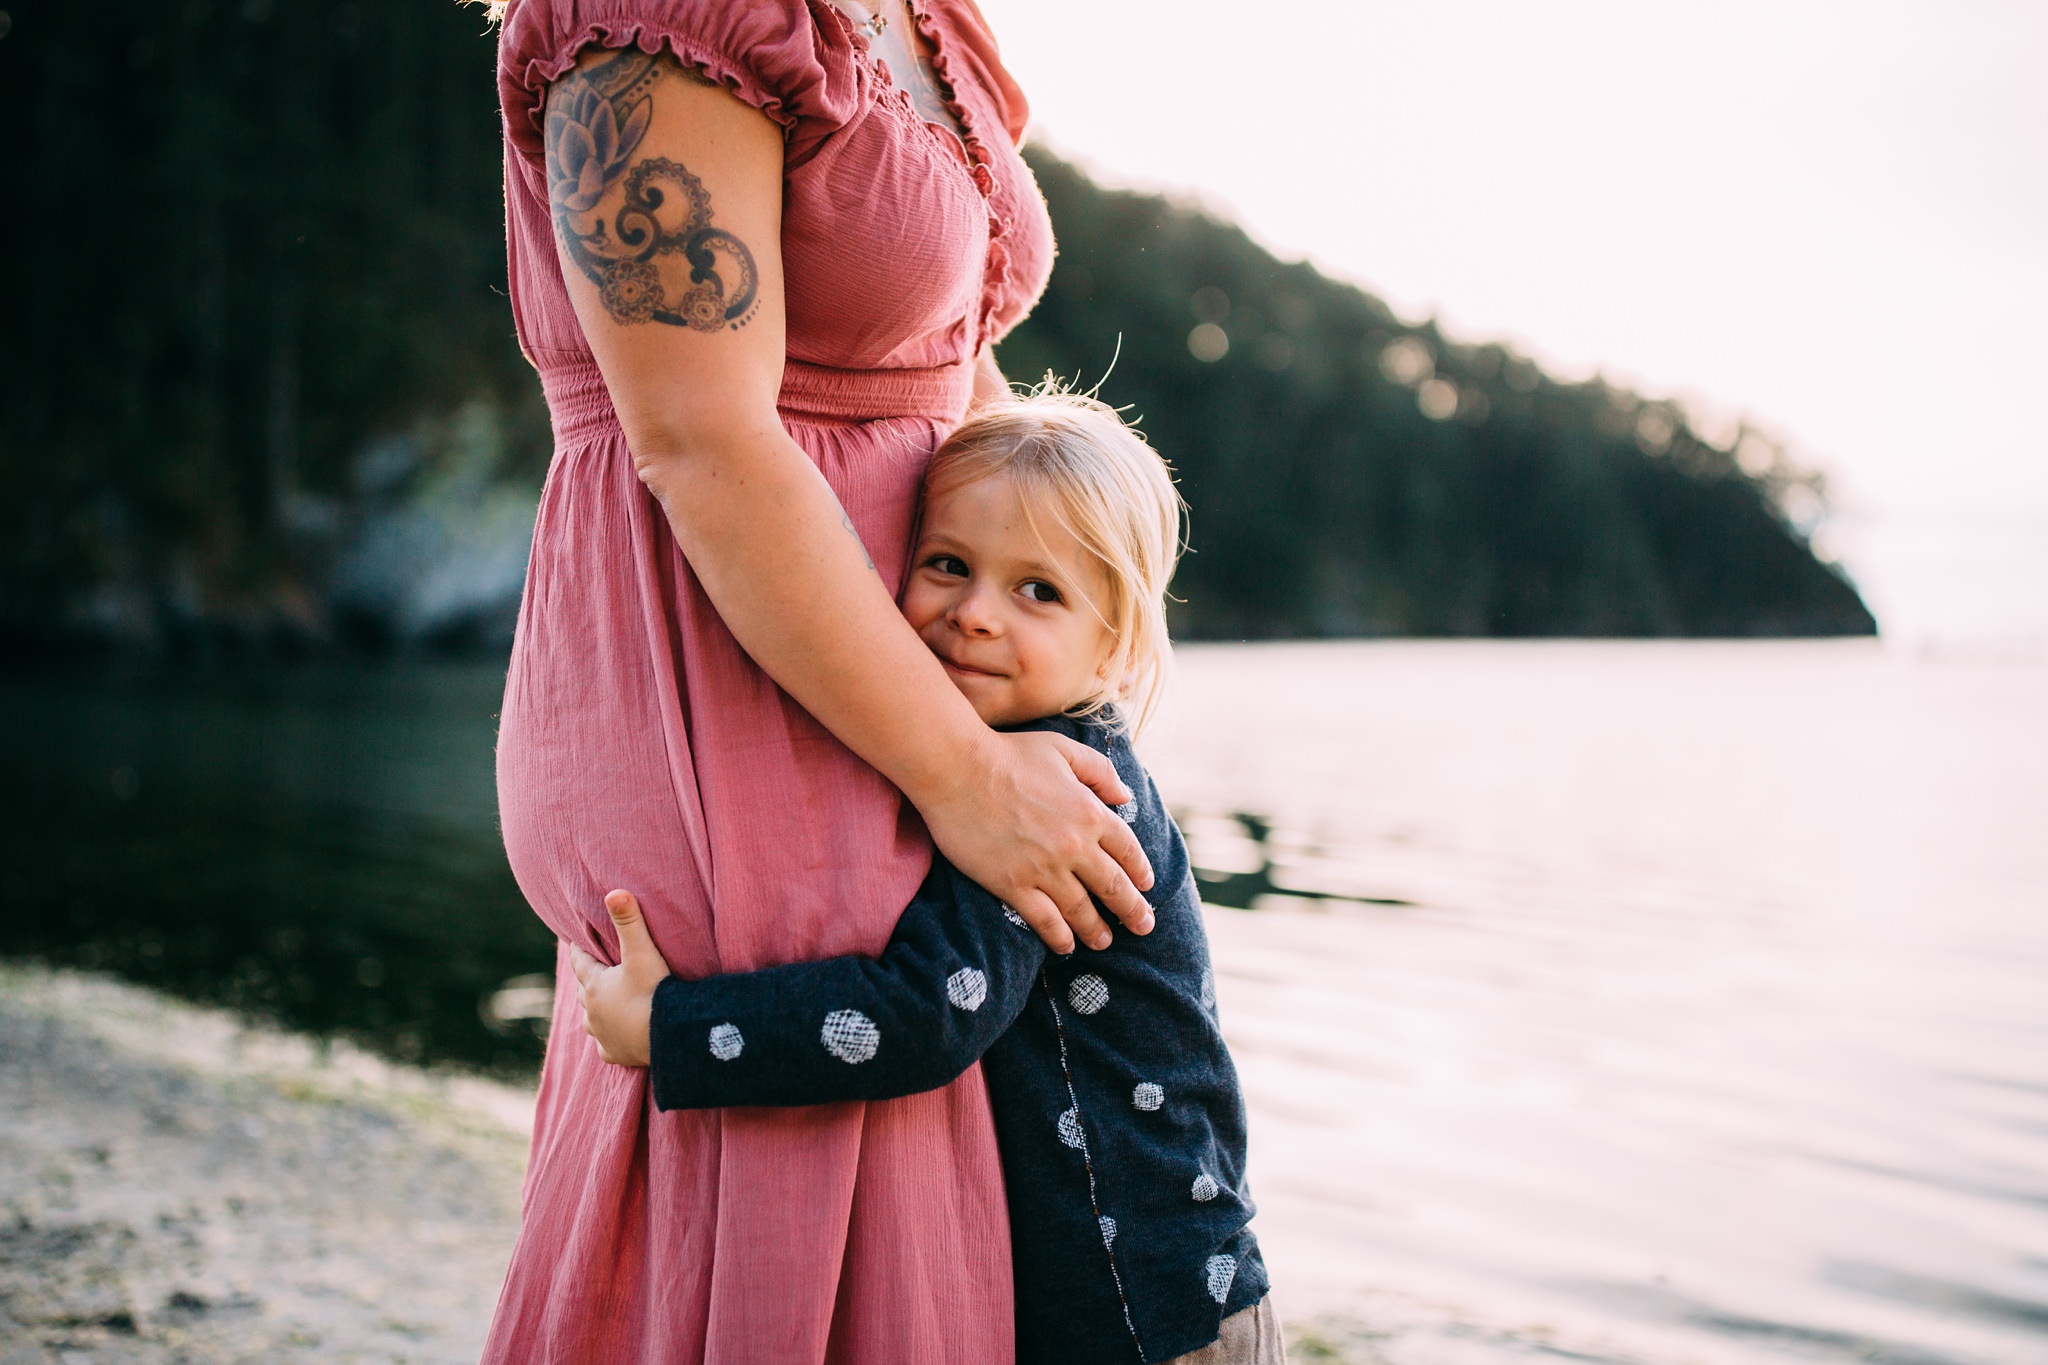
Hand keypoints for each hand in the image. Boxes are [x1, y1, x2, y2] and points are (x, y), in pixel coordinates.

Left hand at [567, 890, 672, 1066]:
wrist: (671, 1035)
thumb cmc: (655, 991)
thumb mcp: (643, 953)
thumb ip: (629, 921)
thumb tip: (614, 891)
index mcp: (596, 986)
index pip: (580, 963)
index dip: (578, 950)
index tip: (574, 941)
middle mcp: (593, 1012)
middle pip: (583, 992)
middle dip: (586, 980)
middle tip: (590, 971)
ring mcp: (603, 1036)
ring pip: (590, 1021)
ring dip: (595, 1011)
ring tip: (601, 1005)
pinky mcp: (616, 1054)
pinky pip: (605, 1047)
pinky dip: (608, 1040)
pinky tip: (614, 1039)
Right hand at [920, 730, 1155, 954]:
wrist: (957, 769)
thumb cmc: (1008, 754)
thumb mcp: (1064, 750)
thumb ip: (1100, 771)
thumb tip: (1125, 796)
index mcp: (1091, 813)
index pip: (1128, 851)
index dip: (1140, 872)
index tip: (1146, 886)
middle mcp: (1074, 846)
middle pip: (1113, 887)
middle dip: (1133, 911)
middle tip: (1144, 927)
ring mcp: (1044, 869)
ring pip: (1082, 910)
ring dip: (1097, 930)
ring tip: (1105, 942)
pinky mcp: (1012, 885)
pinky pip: (1044, 920)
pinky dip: (1059, 937)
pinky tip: (1066, 945)